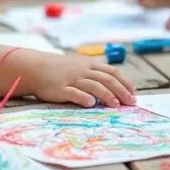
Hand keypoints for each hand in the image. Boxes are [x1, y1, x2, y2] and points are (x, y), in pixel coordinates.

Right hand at [12, 50, 135, 108]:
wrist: (36, 67)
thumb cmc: (60, 69)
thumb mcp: (79, 65)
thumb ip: (94, 73)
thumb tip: (112, 85)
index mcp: (89, 64)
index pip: (112, 72)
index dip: (124, 82)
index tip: (133, 92)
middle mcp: (83, 70)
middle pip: (107, 79)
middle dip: (121, 91)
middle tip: (130, 102)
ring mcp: (72, 79)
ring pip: (94, 86)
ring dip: (107, 95)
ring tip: (116, 105)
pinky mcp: (61, 89)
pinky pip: (74, 93)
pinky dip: (84, 98)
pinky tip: (92, 104)